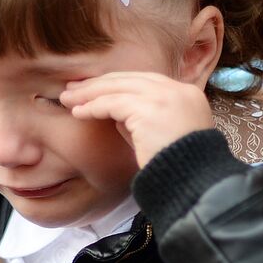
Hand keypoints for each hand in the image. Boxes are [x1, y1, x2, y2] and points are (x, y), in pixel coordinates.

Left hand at [58, 72, 213, 169]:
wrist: (194, 184)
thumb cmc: (177, 170)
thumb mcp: (160, 139)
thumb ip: (141, 122)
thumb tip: (114, 115)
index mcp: (187, 95)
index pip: (145, 81)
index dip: (117, 84)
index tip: (94, 89)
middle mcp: (179, 91)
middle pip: (131, 78)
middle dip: (99, 84)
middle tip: (73, 89)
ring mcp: (166, 97)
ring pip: (119, 87)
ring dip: (90, 93)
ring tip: (68, 100)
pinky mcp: (150, 109)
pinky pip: (114, 103)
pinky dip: (94, 106)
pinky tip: (79, 112)